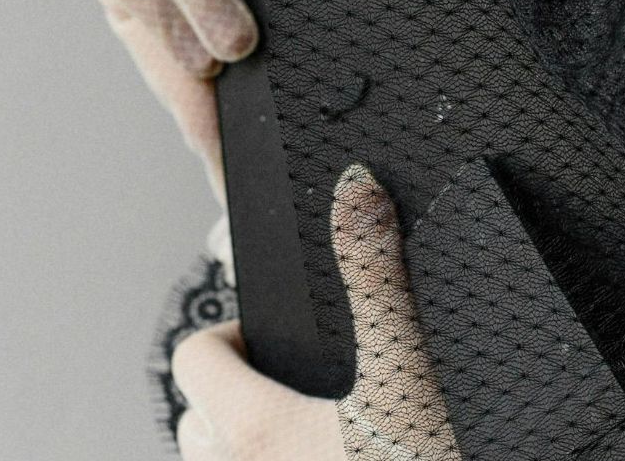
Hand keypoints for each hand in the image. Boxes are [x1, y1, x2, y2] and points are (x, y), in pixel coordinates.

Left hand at [170, 163, 462, 460]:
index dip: (228, 337)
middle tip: (292, 388)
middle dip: (231, 396)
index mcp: (259, 432)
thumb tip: (354, 190)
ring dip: (241, 446)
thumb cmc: (432, 454)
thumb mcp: (409, 367)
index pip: (192, 361)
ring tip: (302, 434)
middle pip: (195, 420)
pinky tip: (321, 457)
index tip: (268, 341)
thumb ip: (376, 276)